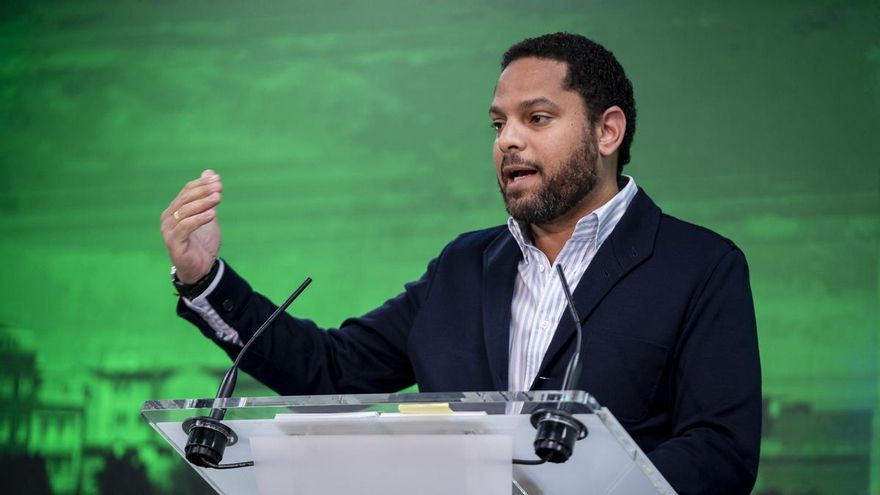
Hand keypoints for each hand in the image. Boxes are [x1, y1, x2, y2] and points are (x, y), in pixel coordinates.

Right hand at [161, 169, 222, 283]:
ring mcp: (169, 231)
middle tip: (219, 187)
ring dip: (203, 203)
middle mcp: (168, 218)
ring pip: (185, 211)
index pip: (186, 191)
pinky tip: (213, 214)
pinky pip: (185, 227)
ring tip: (218, 198)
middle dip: (203, 191)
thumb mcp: (208, 215)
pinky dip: (199, 219)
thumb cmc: (203, 243)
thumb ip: (208, 196)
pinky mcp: (174, 243)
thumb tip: (209, 172)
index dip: (202, 184)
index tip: (218, 179)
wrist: (201, 269)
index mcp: (175, 210)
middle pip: (185, 199)